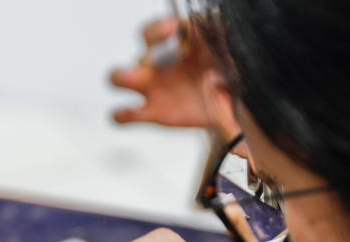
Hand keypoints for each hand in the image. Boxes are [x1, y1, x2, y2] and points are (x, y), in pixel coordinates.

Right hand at [110, 17, 238, 136]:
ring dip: (123, 76)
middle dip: (145, 56)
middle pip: (140, 52)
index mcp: (178, 46)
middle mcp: (161, 64)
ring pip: (120, 77)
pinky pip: (125, 114)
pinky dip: (121, 114)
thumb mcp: (228, 57)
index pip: (157, 31)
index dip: (158, 28)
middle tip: (156, 63)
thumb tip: (215, 19)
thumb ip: (219, 40)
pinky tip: (128, 113)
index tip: (172, 30)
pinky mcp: (152, 112)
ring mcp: (153, 88)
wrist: (229, 107)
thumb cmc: (226, 76)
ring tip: (137, 80)